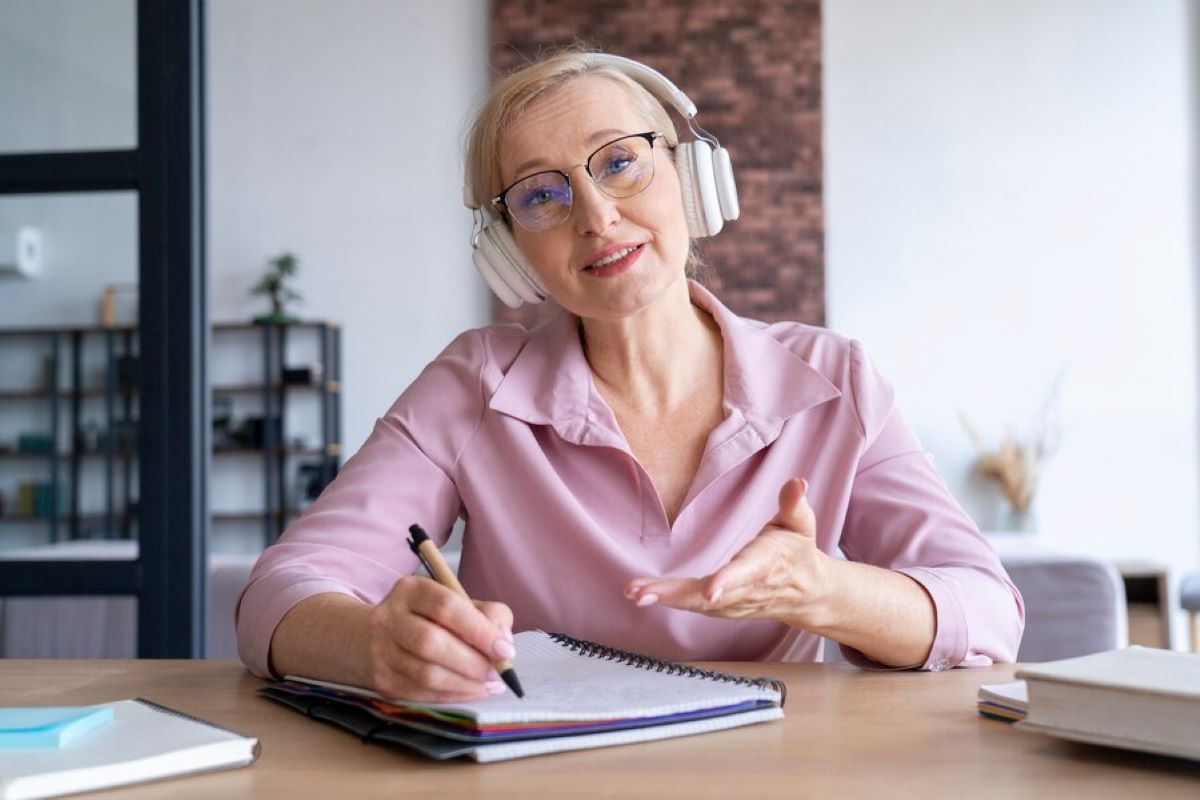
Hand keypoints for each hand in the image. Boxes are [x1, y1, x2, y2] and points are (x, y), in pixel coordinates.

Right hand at [365, 576, 514, 702]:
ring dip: (465, 684)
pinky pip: (421, 694)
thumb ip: (488, 614)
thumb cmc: (431, 618)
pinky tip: (470, 691)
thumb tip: (503, 642)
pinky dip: (452, 696)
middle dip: (472, 662)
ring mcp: (380, 651)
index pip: (446, 607)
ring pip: (426, 674)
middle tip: (497, 673)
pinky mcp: (381, 680)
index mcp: (412, 590)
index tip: (504, 650)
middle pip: (431, 642)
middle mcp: (389, 618)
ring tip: (489, 684)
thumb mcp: (459, 603)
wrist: (380, 637)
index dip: (479, 630)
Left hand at [625, 477, 833, 627]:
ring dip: (664, 599)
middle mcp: (748, 588)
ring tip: (634, 593)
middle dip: (676, 595)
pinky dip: (669, 601)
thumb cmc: (797, 551)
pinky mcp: (723, 609)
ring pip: (696, 604)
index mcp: (767, 563)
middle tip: (642, 593)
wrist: (807, 592)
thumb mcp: (801, 524)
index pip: (747, 573)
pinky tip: (642, 595)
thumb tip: (797, 481)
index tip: (710, 591)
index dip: (729, 581)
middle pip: (710, 596)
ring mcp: (734, 603)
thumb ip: (794, 503)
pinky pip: (693, 607)